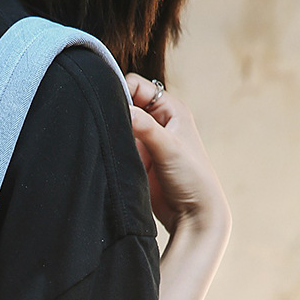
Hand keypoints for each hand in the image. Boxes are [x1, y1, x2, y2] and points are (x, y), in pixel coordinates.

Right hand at [126, 74, 230, 240]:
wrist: (194, 214)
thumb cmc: (192, 178)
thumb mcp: (169, 148)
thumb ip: (145, 127)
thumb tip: (121, 108)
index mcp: (170, 108)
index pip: (136, 85)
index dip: (120, 92)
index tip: (112, 110)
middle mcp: (158, 120)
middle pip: (125, 103)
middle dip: (114, 112)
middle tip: (106, 127)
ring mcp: (147, 140)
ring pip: (120, 125)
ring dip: (113, 133)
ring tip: (110, 145)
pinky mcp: (138, 159)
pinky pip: (118, 146)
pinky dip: (112, 149)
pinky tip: (110, 157)